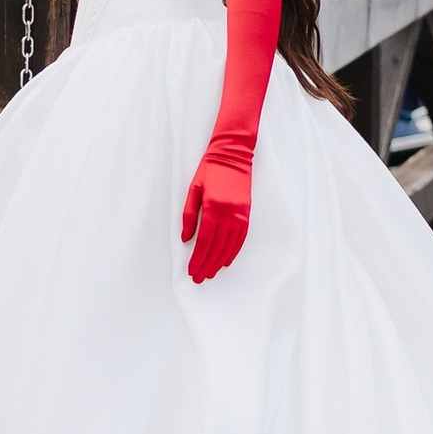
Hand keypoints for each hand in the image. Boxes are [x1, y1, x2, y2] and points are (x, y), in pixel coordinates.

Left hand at [181, 145, 253, 281]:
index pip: (205, 242)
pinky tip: (227, 261)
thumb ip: (189, 216)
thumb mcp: (193, 190)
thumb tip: (186, 239)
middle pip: (217, 248)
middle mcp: (228, 214)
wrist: (233, 155)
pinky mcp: (246, 214)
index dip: (198, 259)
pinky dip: (233, 252)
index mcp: (213, 208)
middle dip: (207, 265)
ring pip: (229, 246)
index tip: (192, 271)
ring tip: (211, 273)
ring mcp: (240, 215)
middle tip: (199, 278)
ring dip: (219, 262)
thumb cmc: (210, 171)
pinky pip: (240, 238)